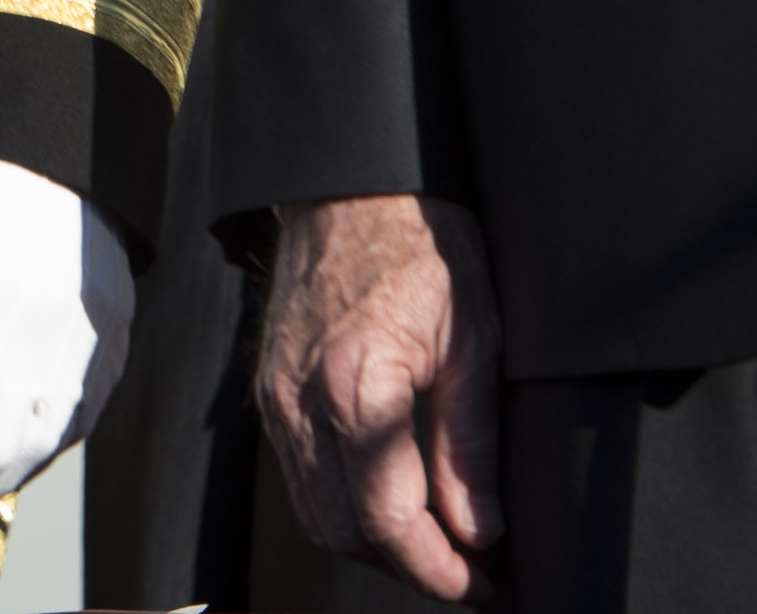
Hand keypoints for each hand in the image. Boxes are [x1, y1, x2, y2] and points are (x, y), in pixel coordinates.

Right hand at [258, 191, 503, 598]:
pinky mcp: (270, 389)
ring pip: (317, 515)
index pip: (389, 522)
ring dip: (377, 544)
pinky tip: (395, 498)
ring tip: (441, 545)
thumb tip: (482, 532)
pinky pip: (300, 478)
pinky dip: (346, 508)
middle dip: (410, 569)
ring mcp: (275, 397)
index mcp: (355, 387)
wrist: (351, 183)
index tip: (487, 585)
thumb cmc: (421, 243)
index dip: (441, 572)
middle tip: (472, 574)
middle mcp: (300, 401)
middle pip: (345, 533)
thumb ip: (470, 444)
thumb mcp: (474, 339)